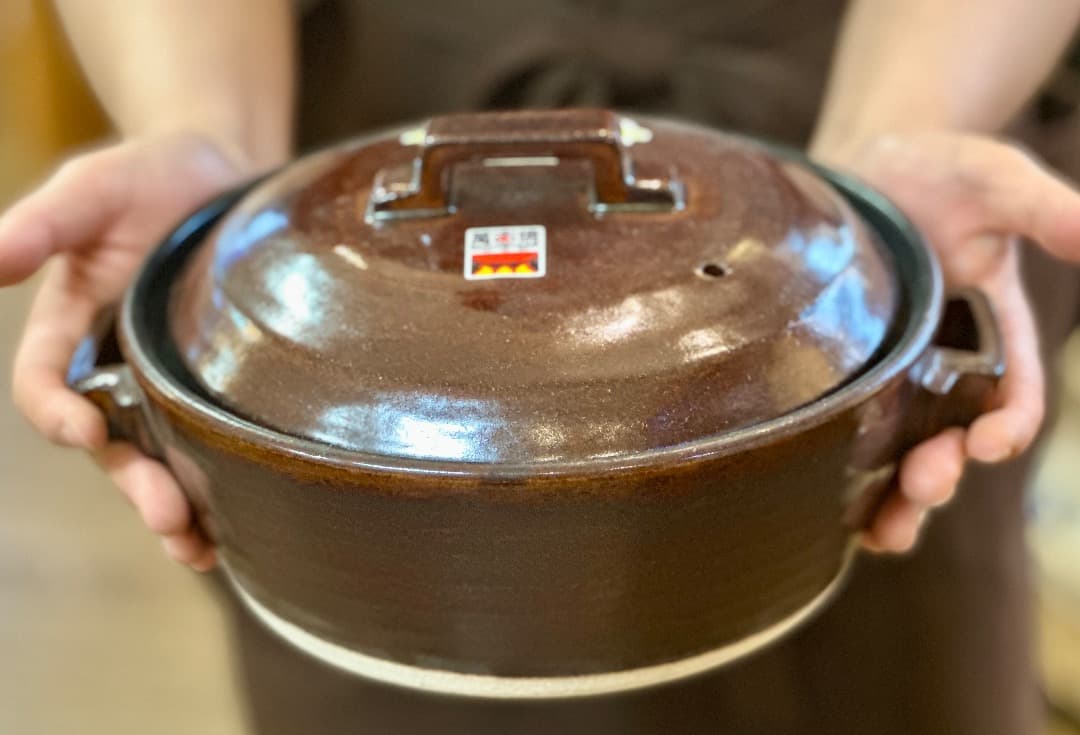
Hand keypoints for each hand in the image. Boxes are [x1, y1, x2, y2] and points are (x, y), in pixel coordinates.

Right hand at [1, 132, 253, 569]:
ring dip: (172, 507)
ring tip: (198, 547)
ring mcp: (164, 382)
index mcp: (70, 327)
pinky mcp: (214, 388)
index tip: (83, 431)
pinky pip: (206, 447)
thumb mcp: (95, 189)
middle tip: (169, 516)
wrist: (226, 173)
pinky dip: (217, 492)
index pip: (45, 386)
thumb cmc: (152, 175)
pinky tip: (235, 531)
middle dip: (134, 483)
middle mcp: (112, 366)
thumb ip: (46, 225)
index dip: (57, 415)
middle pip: (109, 442)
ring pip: (156, 459)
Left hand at [818, 132, 1079, 552]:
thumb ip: (1046, 213)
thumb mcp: (995, 184)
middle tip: (926, 485)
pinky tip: (834, 515)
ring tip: (884, 532)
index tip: (990, 441)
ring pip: (902, 456)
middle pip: (953, 441)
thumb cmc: (938, 170)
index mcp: (992, 334)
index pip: (1015, 398)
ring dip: (899, 501)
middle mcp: (944, 367)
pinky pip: (848, 440)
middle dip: (944, 471)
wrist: (862, 165)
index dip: (1007, 426)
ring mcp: (891, 377)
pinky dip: (846, 484)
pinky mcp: (843, 378)